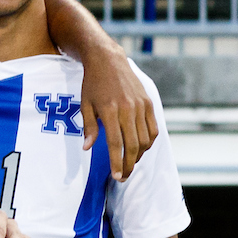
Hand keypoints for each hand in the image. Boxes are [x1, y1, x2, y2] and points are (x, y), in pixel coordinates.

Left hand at [78, 43, 155, 180]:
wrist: (108, 61)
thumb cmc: (92, 85)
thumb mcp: (85, 105)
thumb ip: (89, 128)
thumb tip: (88, 148)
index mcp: (110, 111)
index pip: (116, 144)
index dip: (117, 162)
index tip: (117, 176)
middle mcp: (128, 109)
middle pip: (133, 145)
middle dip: (129, 164)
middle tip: (123, 177)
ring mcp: (141, 105)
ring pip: (146, 138)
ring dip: (139, 155)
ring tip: (130, 164)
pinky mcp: (148, 102)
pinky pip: (153, 128)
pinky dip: (149, 141)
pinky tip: (141, 149)